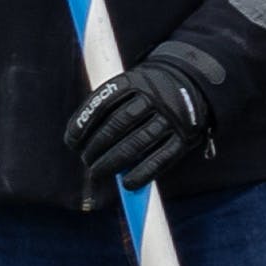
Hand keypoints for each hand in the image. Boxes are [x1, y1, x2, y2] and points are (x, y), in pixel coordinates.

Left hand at [61, 56, 201, 197]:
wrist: (193, 83)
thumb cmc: (147, 92)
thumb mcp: (130, 85)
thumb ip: (107, 106)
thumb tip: (77, 140)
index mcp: (136, 81)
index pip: (103, 103)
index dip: (84, 124)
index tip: (72, 142)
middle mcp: (155, 96)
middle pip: (118, 123)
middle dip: (96, 146)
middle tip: (87, 160)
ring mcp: (171, 117)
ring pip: (137, 142)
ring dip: (113, 161)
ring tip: (98, 171)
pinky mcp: (184, 137)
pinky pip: (161, 158)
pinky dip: (143, 173)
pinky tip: (127, 183)